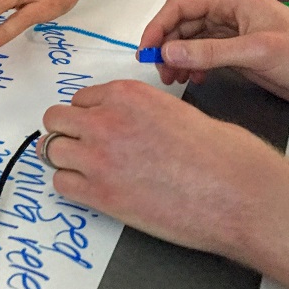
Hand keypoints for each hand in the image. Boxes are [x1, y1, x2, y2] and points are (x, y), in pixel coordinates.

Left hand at [39, 80, 286, 256]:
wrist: (238, 193)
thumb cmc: (222, 155)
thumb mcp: (176, 110)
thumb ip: (140, 113)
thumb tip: (128, 126)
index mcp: (127, 94)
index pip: (81, 98)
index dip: (87, 115)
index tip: (94, 127)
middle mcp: (106, 119)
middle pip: (55, 119)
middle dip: (65, 132)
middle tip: (80, 146)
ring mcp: (98, 157)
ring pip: (50, 150)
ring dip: (64, 159)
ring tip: (83, 170)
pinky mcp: (100, 194)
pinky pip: (60, 183)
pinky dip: (70, 186)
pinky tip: (90, 189)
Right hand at [139, 0, 288, 110]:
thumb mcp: (257, 52)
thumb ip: (209, 52)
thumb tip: (168, 50)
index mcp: (234, 0)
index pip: (182, 6)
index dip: (159, 26)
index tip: (146, 50)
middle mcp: (230, 14)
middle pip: (182, 24)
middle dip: (166, 46)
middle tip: (159, 70)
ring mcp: (233, 34)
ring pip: (190, 41)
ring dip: (177, 58)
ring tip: (173, 78)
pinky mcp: (237, 54)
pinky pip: (203, 55)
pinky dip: (192, 66)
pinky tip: (192, 79)